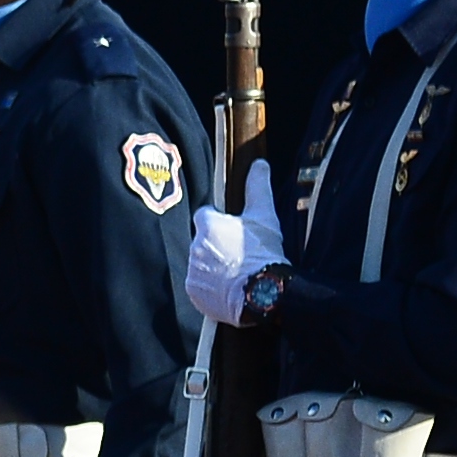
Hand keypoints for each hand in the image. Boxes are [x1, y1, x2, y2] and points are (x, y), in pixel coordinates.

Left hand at [185, 200, 287, 328]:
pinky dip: (211, 285)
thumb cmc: (263, 252)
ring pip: (200, 263)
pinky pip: (200, 285)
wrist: (262, 292)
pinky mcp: (193, 291)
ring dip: (213, 265)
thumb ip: (258, 188)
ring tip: (237, 270)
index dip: (218, 220)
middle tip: (239, 252)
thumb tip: (258, 164)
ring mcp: (192, 270)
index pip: (205, 215)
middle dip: (216, 244)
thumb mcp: (264, 216)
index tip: (231, 228)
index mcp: (207, 226)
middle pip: (202, 240)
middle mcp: (194, 246)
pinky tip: (230, 285)